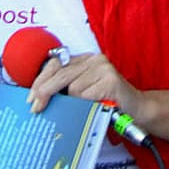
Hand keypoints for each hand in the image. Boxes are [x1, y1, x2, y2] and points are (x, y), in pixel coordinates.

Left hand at [25, 51, 144, 126]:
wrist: (137, 109)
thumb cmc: (107, 102)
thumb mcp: (84, 92)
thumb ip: (66, 88)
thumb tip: (38, 97)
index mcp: (86, 60)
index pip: (56, 64)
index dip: (41, 80)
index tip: (31, 98)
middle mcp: (95, 59)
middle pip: (61, 74)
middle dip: (45, 92)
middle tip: (35, 108)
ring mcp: (104, 68)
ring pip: (73, 88)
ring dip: (75, 103)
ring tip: (86, 108)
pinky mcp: (111, 80)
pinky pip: (86, 96)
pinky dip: (87, 105)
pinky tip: (96, 107)